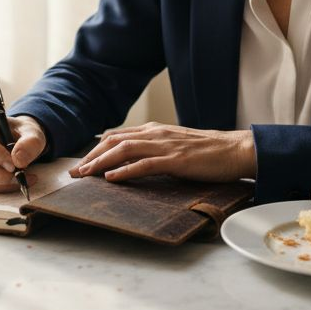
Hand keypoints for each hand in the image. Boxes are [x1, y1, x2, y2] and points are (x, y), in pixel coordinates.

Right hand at [0, 112, 46, 192]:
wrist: (19, 139)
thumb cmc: (22, 132)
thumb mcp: (33, 132)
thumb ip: (30, 143)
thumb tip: (18, 161)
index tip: (13, 165)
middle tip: (19, 175)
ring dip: (2, 183)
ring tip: (23, 178)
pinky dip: (2, 187)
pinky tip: (16, 182)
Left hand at [70, 122, 255, 182]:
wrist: (235, 150)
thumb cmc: (207, 152)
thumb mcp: (175, 146)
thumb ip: (154, 150)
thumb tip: (133, 162)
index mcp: (154, 130)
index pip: (117, 137)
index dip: (96, 150)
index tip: (82, 164)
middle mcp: (156, 134)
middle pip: (113, 141)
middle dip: (91, 157)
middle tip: (75, 173)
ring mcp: (165, 145)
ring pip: (123, 150)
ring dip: (100, 163)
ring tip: (85, 176)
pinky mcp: (175, 160)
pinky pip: (144, 164)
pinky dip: (125, 171)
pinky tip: (111, 179)